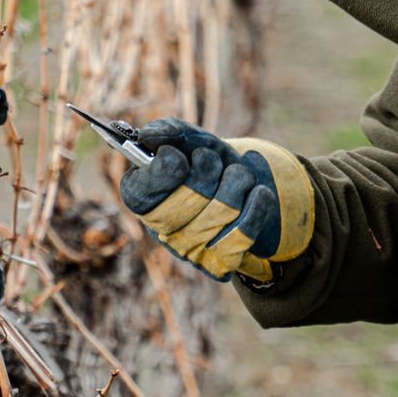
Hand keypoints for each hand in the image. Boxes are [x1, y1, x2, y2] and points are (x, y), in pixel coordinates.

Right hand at [120, 117, 313, 282]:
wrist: (246, 190)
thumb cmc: (210, 163)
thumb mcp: (191, 140)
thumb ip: (168, 131)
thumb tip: (147, 136)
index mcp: (142, 198)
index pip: (139, 195)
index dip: (161, 173)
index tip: (178, 156)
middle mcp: (160, 231)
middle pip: (186, 201)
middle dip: (207, 170)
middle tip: (212, 159)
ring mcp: (190, 252)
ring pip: (220, 212)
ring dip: (236, 180)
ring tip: (238, 173)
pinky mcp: (219, 264)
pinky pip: (243, 233)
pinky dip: (257, 204)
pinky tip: (258, 192)